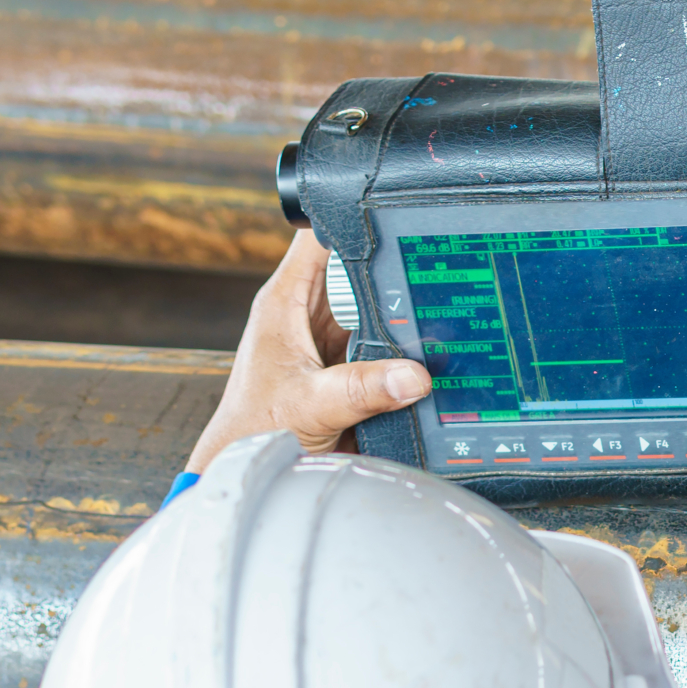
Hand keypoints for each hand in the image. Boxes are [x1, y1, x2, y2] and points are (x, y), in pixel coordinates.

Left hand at [186, 229, 432, 473]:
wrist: (252, 472)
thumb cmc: (255, 432)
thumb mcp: (311, 405)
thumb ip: (361, 390)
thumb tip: (414, 376)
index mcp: (285, 303)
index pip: (317, 237)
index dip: (350, 218)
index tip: (391, 215)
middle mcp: (307, 315)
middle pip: (358, 271)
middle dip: (390, 272)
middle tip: (432, 272)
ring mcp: (329, 342)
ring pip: (375, 311)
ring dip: (399, 317)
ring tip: (435, 313)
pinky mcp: (347, 370)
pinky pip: (383, 349)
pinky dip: (403, 353)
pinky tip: (426, 352)